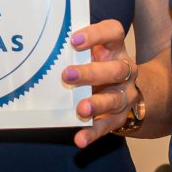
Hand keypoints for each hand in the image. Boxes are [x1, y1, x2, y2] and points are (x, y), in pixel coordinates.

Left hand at [65, 19, 137, 146]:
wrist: (129, 93)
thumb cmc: (100, 66)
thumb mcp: (95, 53)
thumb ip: (77, 50)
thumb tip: (41, 45)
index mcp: (116, 49)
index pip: (114, 33)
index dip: (96, 35)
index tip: (74, 40)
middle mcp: (125, 71)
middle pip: (115, 69)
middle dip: (91, 73)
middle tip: (67, 75)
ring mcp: (124, 95)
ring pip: (114, 99)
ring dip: (97, 104)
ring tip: (81, 109)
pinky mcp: (118, 118)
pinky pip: (106, 126)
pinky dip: (93, 133)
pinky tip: (80, 139)